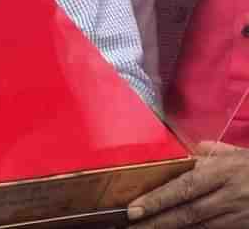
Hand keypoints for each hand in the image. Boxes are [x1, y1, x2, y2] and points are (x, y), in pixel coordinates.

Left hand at [127, 142, 248, 228]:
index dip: (158, 200)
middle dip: (157, 222)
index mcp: (223, 172)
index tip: (133, 209)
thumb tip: (192, 148)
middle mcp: (229, 196)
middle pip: (187, 213)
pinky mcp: (243, 228)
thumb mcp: (239, 152)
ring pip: (199, 227)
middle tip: (131, 227)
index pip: (183, 187)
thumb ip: (212, 151)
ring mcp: (238, 216)